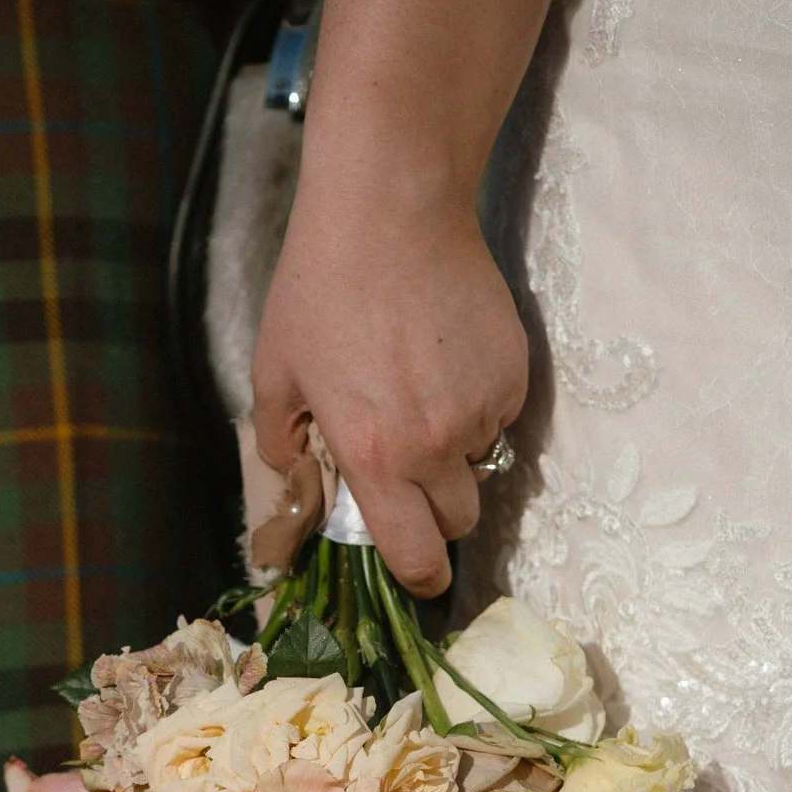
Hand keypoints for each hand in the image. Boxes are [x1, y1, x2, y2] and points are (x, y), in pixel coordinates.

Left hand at [251, 184, 527, 597]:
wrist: (390, 213)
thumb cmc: (321, 289)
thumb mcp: (275, 371)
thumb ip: (282, 439)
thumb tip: (295, 470)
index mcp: (376, 456)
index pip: (416, 555)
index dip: (419, 578)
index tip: (418, 576)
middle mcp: (437, 444)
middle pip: (457, 521)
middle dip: (435, 513)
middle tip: (408, 475)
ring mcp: (483, 407)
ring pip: (480, 464)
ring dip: (455, 453)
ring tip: (420, 395)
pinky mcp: (515, 372)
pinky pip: (502, 415)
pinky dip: (479, 406)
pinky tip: (446, 360)